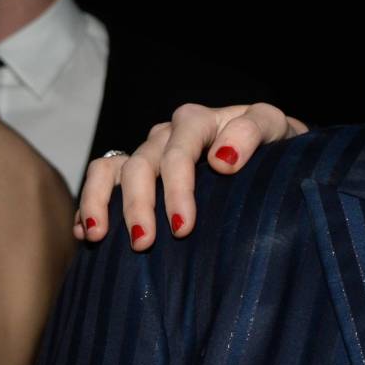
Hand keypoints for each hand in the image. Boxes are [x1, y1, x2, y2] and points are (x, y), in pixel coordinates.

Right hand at [76, 103, 306, 249]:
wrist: (274, 152)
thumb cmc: (276, 145)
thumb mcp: (276, 129)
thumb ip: (253, 132)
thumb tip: (221, 160)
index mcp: (200, 121)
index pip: (180, 150)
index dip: (178, 189)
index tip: (184, 227)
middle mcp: (169, 134)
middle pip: (142, 164)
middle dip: (140, 205)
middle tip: (145, 243)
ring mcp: (150, 151)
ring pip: (114, 169)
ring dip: (102, 202)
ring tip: (98, 236)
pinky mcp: (137, 169)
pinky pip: (102, 177)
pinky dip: (90, 203)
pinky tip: (88, 233)